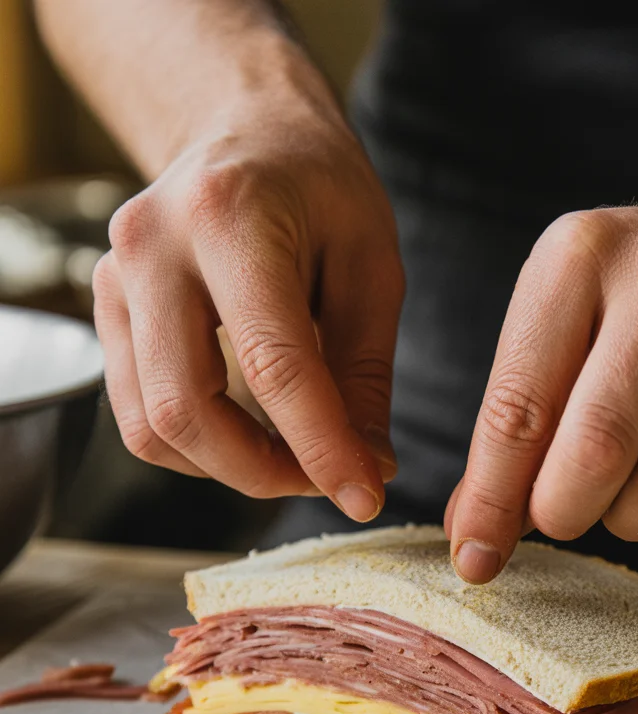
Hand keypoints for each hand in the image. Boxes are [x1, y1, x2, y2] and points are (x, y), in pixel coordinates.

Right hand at [92, 100, 403, 518]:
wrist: (245, 131)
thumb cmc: (319, 189)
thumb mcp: (372, 267)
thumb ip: (365, 373)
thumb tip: (368, 468)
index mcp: (228, 217)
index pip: (273, 365)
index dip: (322, 448)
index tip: (365, 498)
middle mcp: (151, 247)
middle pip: (185, 410)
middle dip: (262, 472)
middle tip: (325, 479)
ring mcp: (113, 279)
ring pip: (151, 427)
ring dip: (229, 467)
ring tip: (294, 454)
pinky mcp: (105, 310)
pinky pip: (140, 414)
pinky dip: (200, 446)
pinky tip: (250, 430)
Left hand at [446, 199, 637, 581]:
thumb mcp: (563, 320)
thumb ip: (515, 421)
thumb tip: (473, 534)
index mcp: (582, 256)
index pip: (517, 408)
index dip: (490, 500)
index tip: (475, 556)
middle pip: (595, 453)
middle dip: (564, 513)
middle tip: (562, 513)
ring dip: (631, 519)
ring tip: (628, 486)